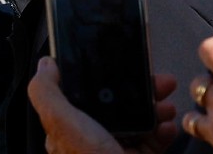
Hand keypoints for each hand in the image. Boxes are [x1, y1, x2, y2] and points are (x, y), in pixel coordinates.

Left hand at [28, 57, 176, 153]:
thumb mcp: (61, 123)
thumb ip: (47, 93)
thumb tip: (45, 65)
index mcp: (68, 127)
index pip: (85, 94)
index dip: (102, 78)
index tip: (119, 66)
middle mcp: (91, 139)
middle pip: (116, 105)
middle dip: (138, 92)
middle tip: (159, 83)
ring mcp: (116, 150)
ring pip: (138, 121)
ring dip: (155, 108)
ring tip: (165, 106)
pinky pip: (153, 141)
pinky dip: (163, 132)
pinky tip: (167, 127)